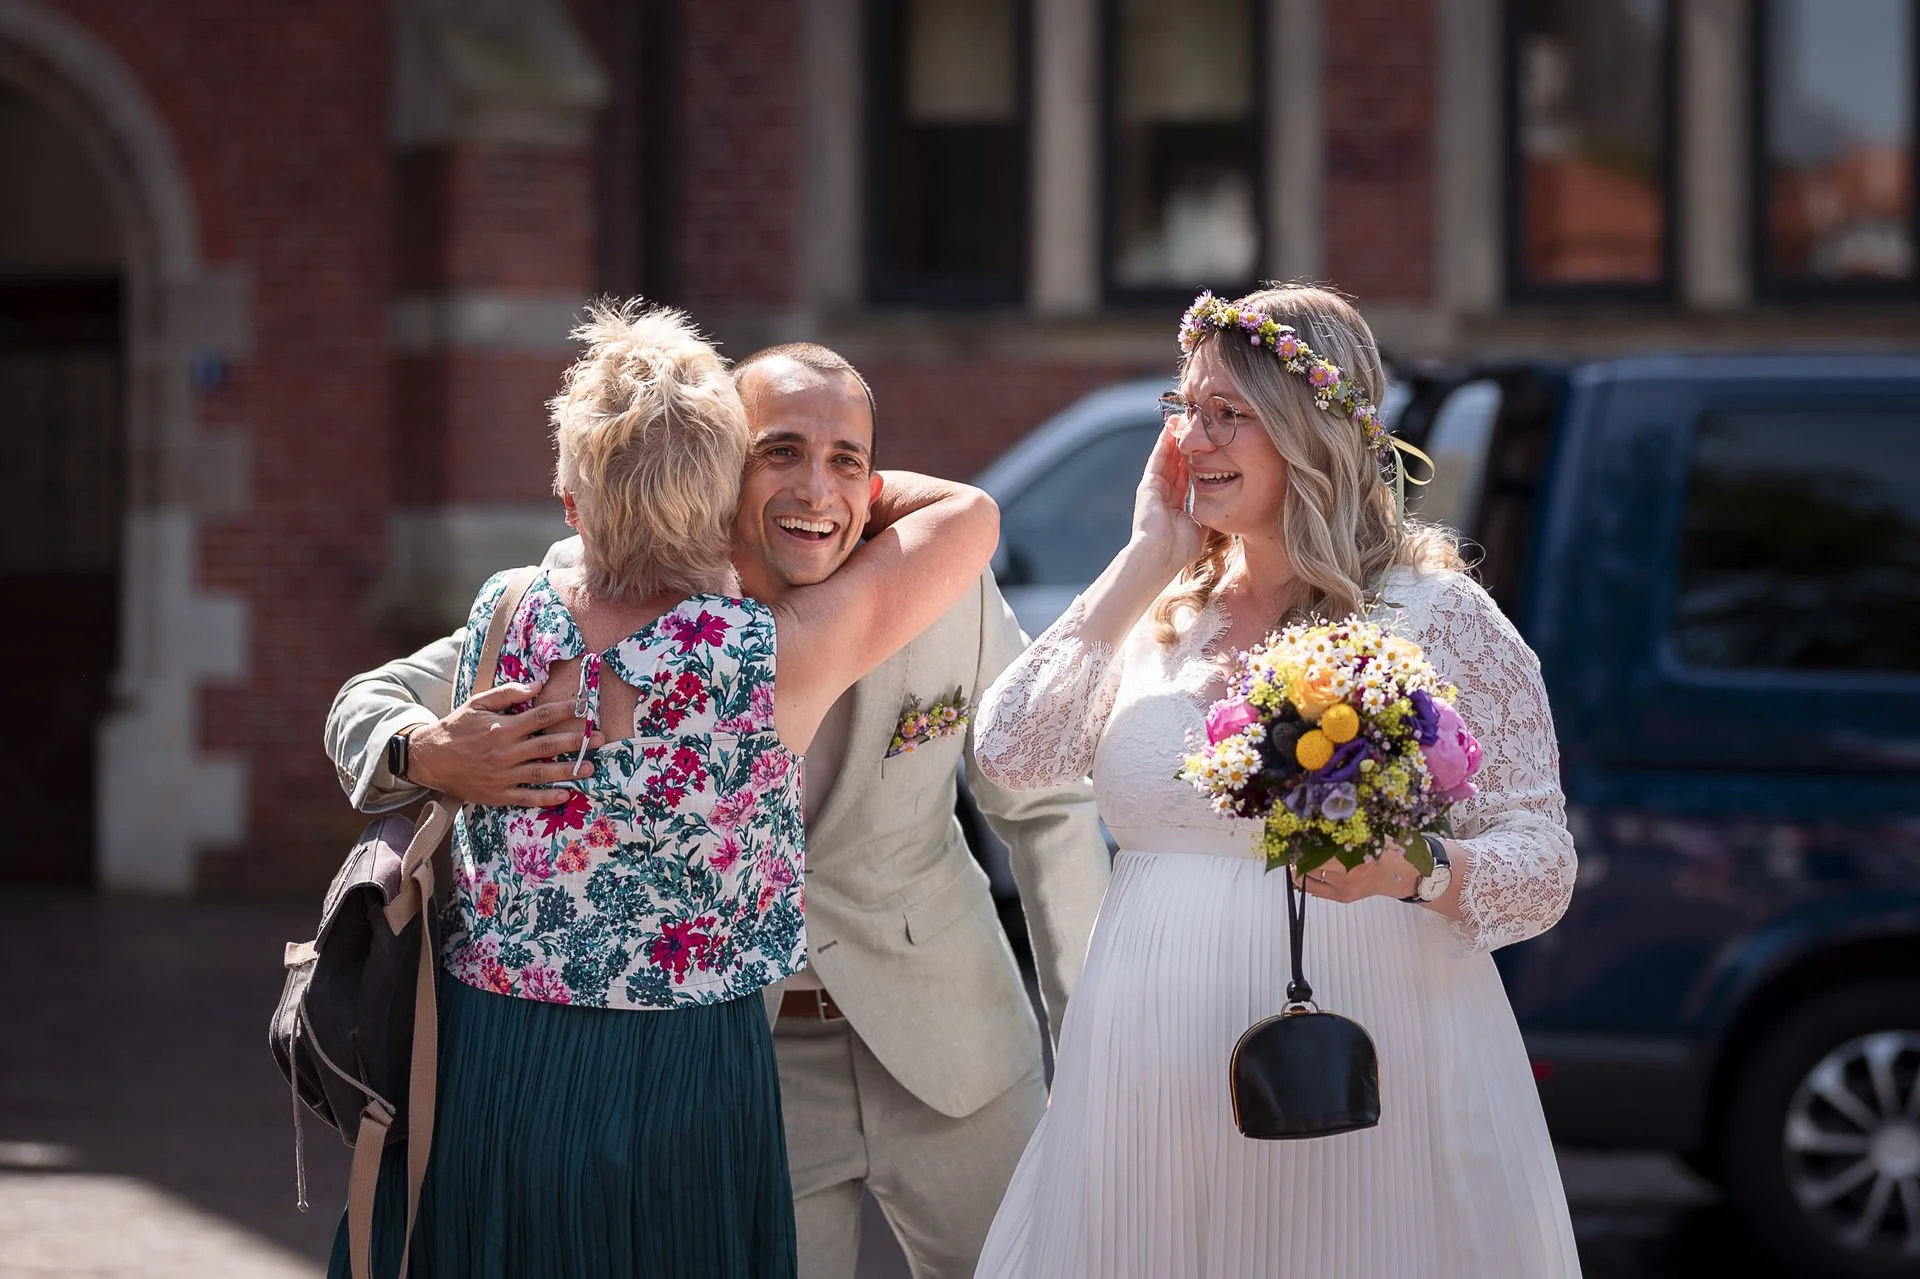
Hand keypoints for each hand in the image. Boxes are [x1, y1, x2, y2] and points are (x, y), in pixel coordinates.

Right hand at [404, 680, 601, 807]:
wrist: (430, 759)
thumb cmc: (457, 727)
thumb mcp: (478, 703)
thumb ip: (507, 694)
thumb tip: (537, 685)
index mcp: (502, 728)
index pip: (540, 717)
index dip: (564, 710)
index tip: (584, 707)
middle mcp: (505, 752)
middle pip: (547, 746)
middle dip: (576, 741)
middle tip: (600, 739)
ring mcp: (502, 776)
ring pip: (542, 773)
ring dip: (569, 770)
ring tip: (590, 768)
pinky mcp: (498, 794)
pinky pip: (526, 798)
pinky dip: (546, 798)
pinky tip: (565, 795)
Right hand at [1131, 425, 1204, 575]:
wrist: (1160, 555)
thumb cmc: (1180, 549)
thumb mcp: (1200, 528)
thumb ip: (1208, 514)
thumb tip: (1224, 506)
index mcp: (1176, 507)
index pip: (1187, 478)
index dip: (1196, 462)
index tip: (1207, 448)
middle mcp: (1164, 496)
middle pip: (1176, 465)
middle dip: (1186, 447)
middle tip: (1195, 428)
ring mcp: (1154, 489)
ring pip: (1167, 459)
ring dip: (1175, 440)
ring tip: (1183, 421)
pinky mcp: (1148, 485)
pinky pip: (1158, 459)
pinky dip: (1164, 444)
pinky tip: (1171, 429)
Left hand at [1292, 839, 1421, 904]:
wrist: (1399, 879)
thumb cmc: (1385, 854)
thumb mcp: (1370, 837)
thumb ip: (1349, 831)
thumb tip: (1322, 818)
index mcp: (1356, 858)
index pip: (1320, 852)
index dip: (1305, 845)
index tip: (1294, 835)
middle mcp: (1347, 876)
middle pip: (1311, 865)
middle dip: (1300, 855)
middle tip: (1292, 845)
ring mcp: (1343, 889)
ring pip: (1310, 878)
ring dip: (1300, 867)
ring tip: (1294, 856)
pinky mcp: (1342, 898)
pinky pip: (1315, 890)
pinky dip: (1304, 880)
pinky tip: (1298, 872)